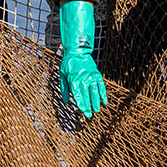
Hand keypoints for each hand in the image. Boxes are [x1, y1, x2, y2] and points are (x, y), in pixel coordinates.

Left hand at [58, 1, 107, 117]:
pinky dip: (103, 94)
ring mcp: (91, 77)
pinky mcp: (97, 75)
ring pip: (95, 93)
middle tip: (89, 115)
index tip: (84, 112)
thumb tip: (66, 102)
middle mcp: (83, 79)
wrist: (77, 51)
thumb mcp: (62, 75)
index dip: (81, 105)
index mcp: (74, 81)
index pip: (78, 96)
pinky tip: (104, 101)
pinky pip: (101, 86)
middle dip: (88, 107)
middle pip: (87, 96)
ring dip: (96, 102)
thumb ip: (64, 89)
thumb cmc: (68, 64)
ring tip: (97, 110)